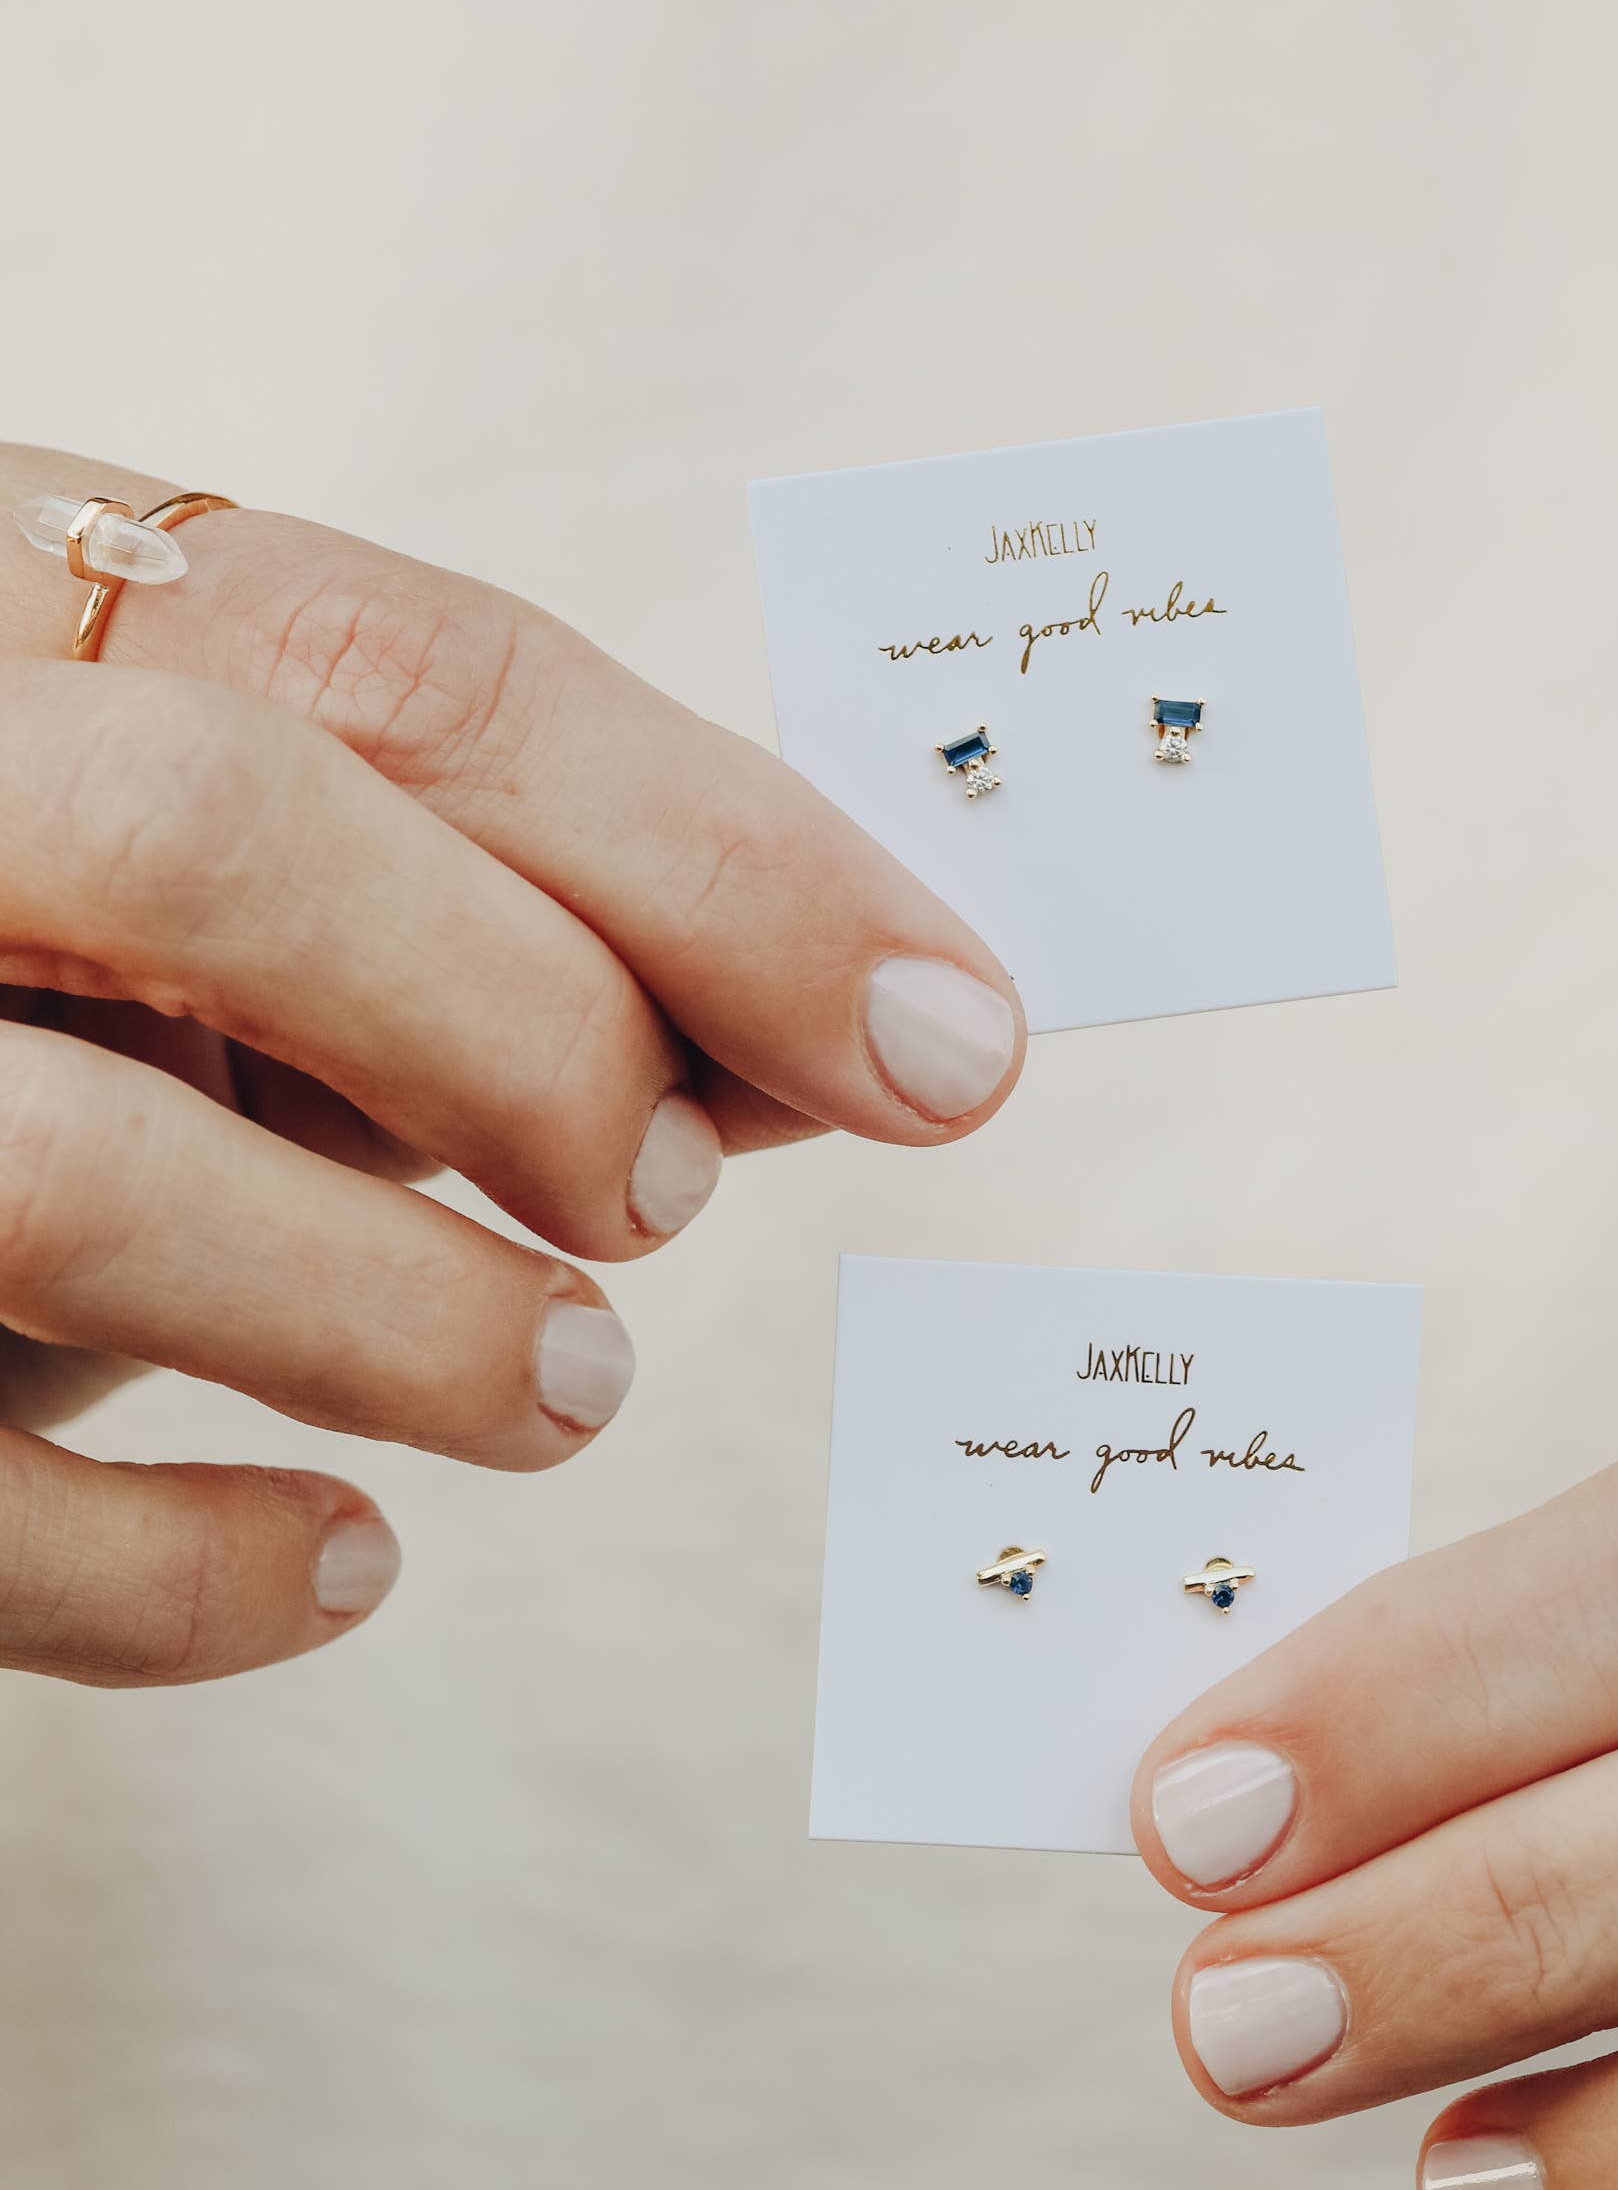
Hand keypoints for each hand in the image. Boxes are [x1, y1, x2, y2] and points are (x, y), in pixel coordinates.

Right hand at [0, 445, 1021, 1682]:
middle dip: (536, 1028)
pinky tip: (341, 1568)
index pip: (378, 658)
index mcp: (2, 616)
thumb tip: (859, 1014)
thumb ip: (488, 940)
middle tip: (671, 1192)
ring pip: (86, 1169)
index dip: (713, 852)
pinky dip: (198, 1572)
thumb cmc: (40, 1019)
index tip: (951, 1029)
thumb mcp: (234, 939)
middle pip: (221, 834)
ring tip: (566, 1392)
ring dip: (412, 1315)